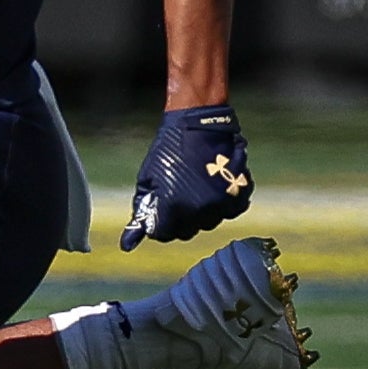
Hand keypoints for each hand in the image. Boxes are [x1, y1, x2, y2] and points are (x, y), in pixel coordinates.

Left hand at [119, 103, 251, 249]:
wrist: (199, 124)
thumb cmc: (168, 151)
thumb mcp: (147, 180)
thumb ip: (141, 212)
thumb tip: (127, 244)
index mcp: (172, 206)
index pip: (162, 235)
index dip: (157, 226)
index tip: (158, 215)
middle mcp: (199, 209)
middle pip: (186, 232)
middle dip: (178, 220)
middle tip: (176, 200)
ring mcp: (221, 202)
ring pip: (209, 223)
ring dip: (201, 212)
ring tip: (195, 188)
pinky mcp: (239, 193)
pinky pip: (230, 212)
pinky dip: (222, 204)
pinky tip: (213, 187)